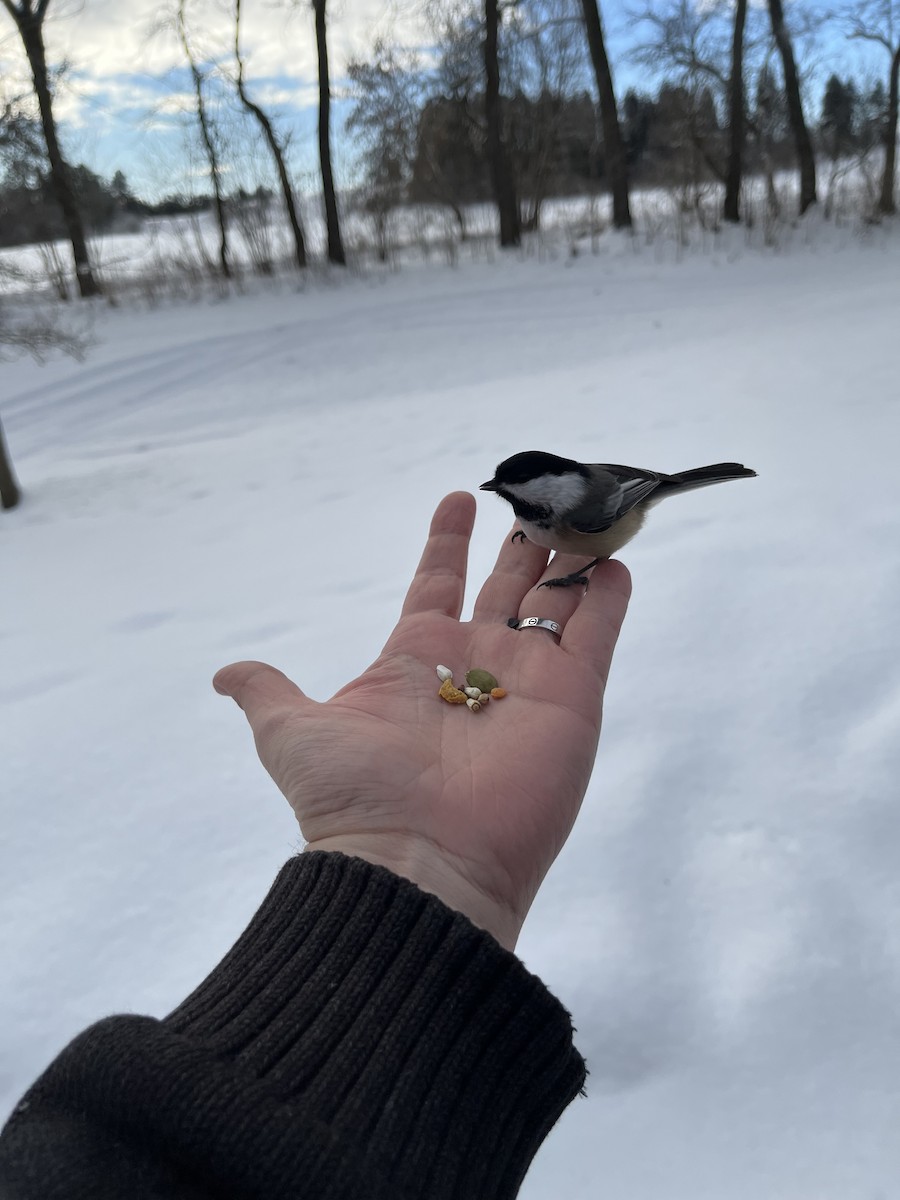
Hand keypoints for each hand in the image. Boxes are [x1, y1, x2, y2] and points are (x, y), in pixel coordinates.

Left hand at [213, 492, 630, 949]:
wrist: (417, 864)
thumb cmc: (351, 800)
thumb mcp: (292, 732)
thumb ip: (270, 692)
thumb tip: (227, 675)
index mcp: (416, 659)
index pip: (438, 582)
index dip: (448, 542)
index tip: (459, 497)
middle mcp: (476, 665)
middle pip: (507, 587)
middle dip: (523, 545)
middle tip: (541, 501)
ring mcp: (526, 682)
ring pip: (557, 603)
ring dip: (570, 560)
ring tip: (584, 515)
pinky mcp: (571, 700)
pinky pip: (595, 635)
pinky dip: (607, 597)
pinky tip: (613, 559)